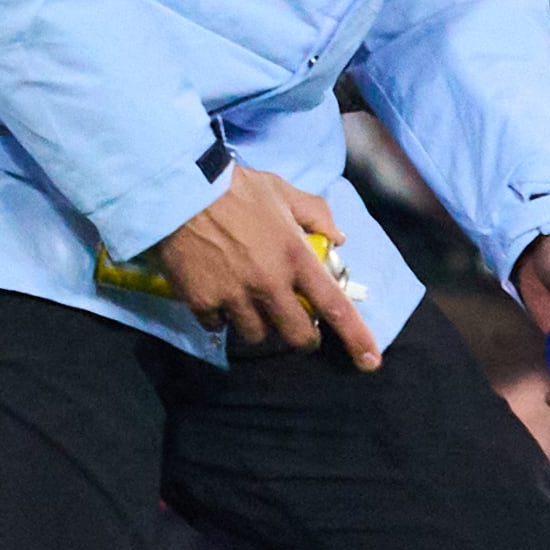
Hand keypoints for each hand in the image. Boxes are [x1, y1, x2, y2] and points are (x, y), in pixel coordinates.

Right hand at [154, 165, 381, 364]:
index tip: (370, 362)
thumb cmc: (235, 188)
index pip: (334, 305)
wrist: (180, 191)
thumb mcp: (283, 191)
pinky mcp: (202, 303)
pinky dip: (220, 317)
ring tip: (249, 301)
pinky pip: (218, 326)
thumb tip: (339, 237)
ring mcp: (235, 296)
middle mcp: (269, 283)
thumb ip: (315, 214)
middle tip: (296, 325)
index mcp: (295, 256)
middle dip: (302, 336)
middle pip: (296, 335)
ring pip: (256, 335)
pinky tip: (216, 295)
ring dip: (258, 323)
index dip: (356, 337)